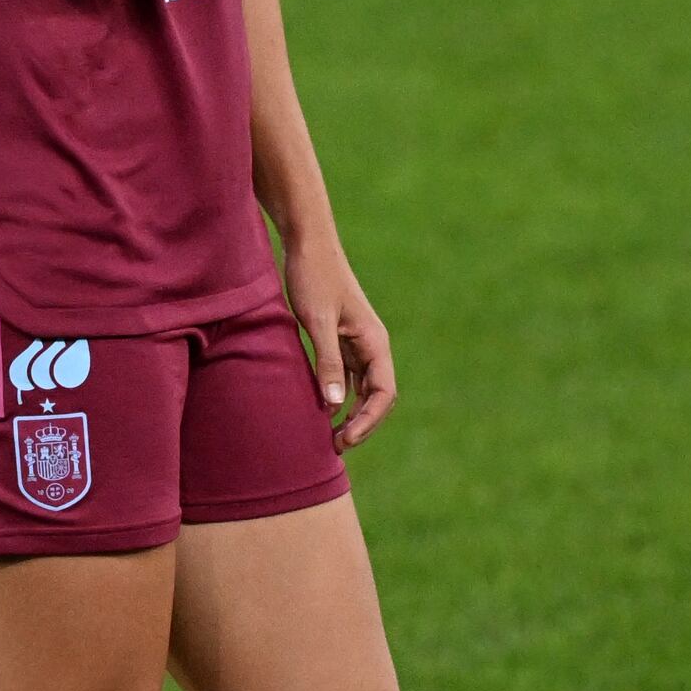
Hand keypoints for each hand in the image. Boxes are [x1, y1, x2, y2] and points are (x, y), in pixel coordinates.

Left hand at [282, 232, 397, 448]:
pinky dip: (339, 395)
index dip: (368, 421)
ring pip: (361, 388)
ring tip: (329, 436)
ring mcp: (357, 342)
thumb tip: (336, 404)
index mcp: (375, 341)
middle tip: (335, 447)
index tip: (344, 440)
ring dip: (350, 413)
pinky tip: (321, 408)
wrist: (307, 244)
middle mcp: (371, 345)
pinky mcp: (340, 338)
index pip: (383, 393)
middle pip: (376, 396)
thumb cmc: (313, 278)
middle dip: (360, 424)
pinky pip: (346, 375)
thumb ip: (328, 362)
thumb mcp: (317, 322)